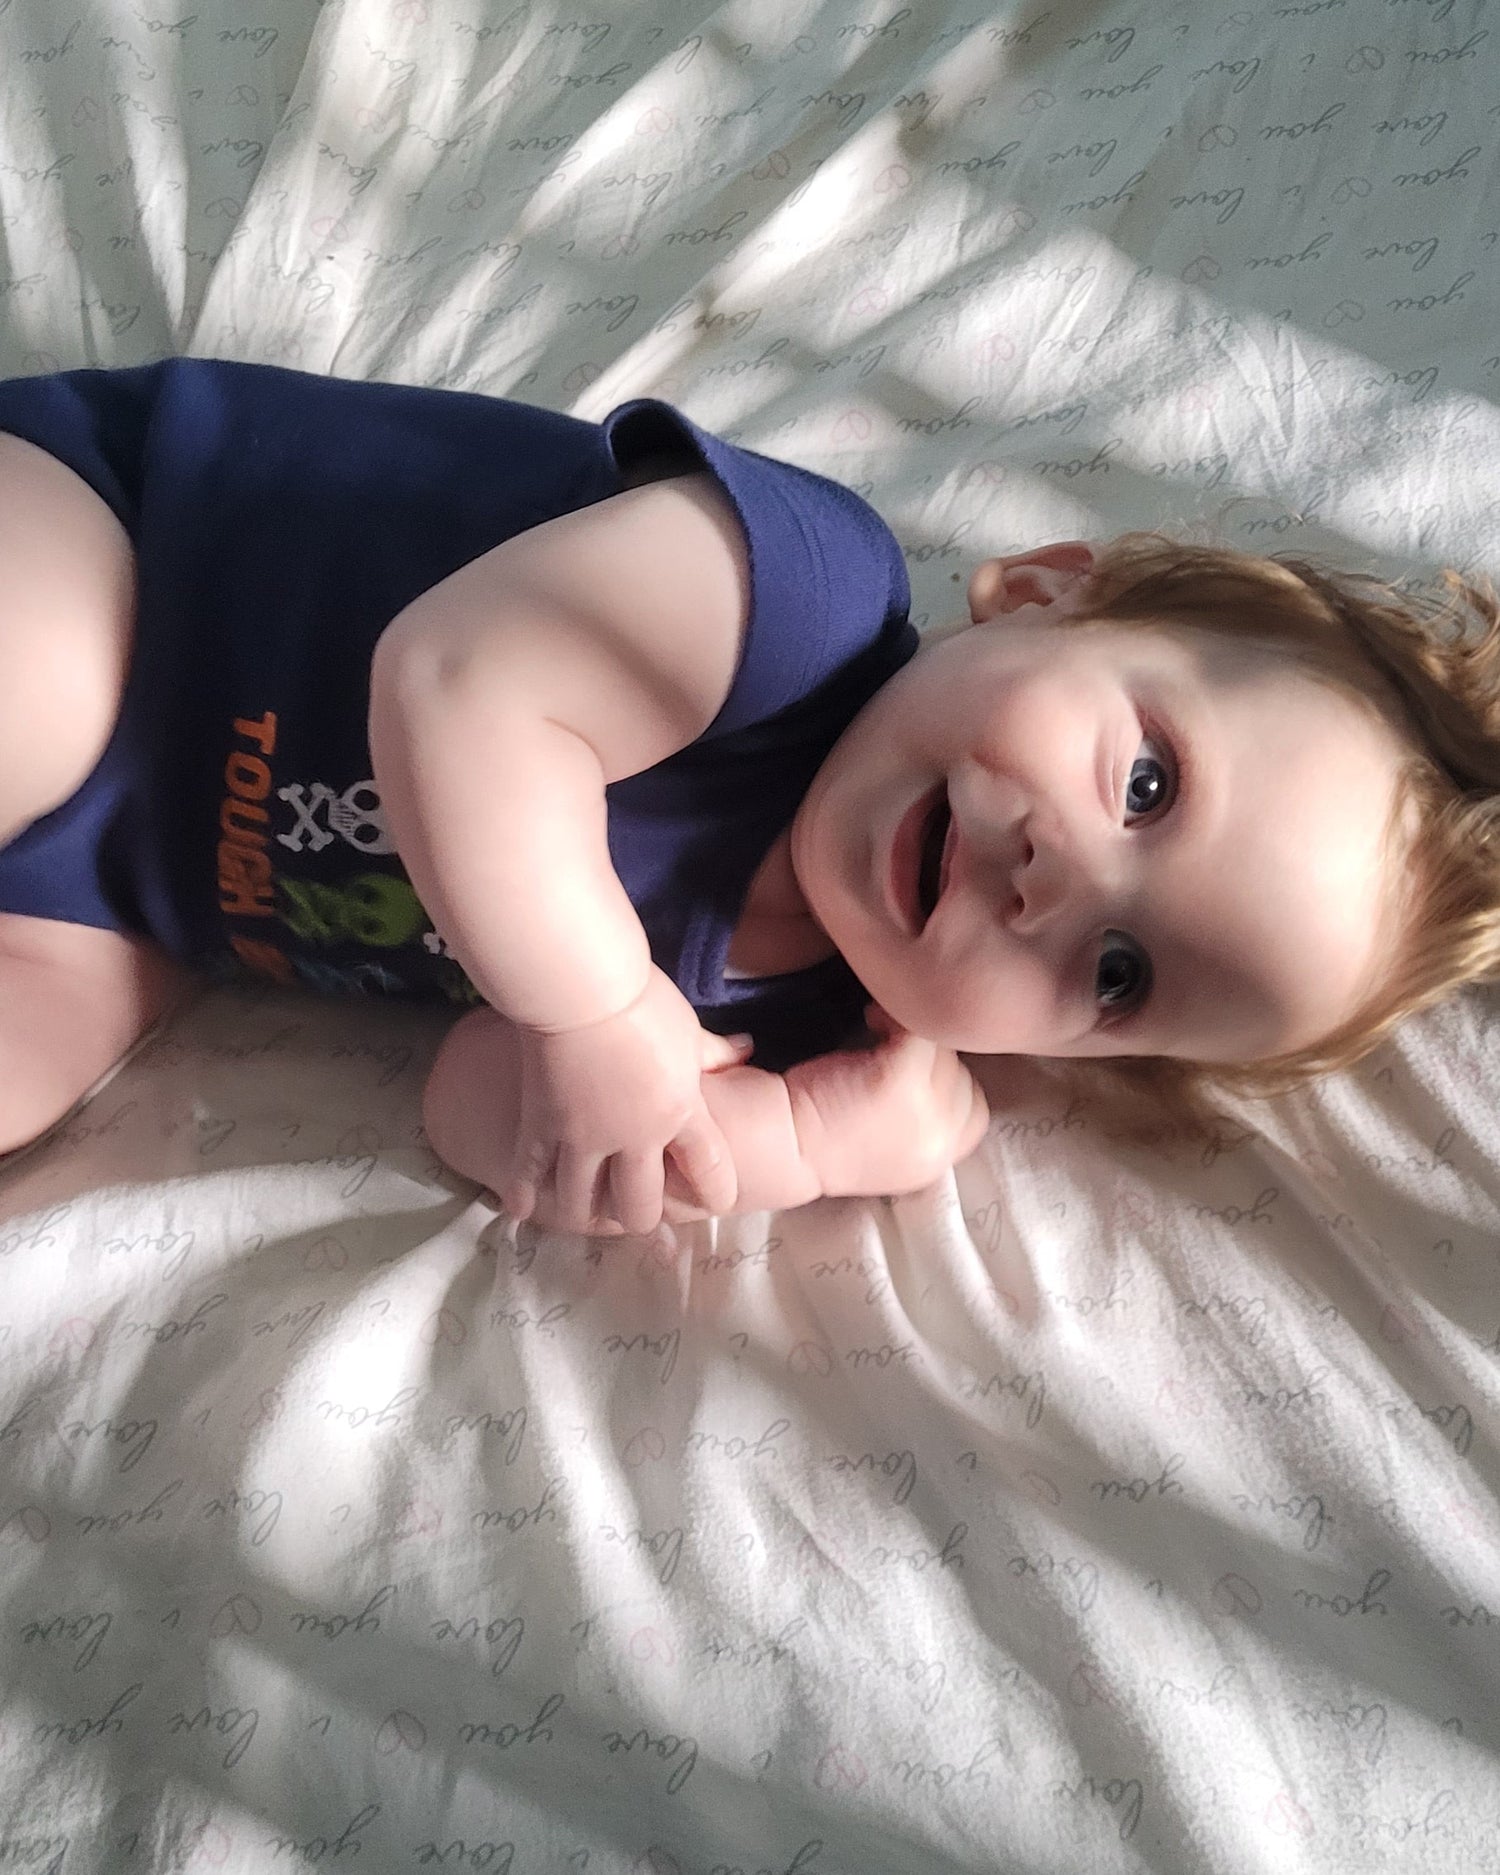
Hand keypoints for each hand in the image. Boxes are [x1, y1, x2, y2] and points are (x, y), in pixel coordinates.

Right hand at [503, 967, 741, 1233]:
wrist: (581, 987)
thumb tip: (746, 1049)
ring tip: (586, 1213)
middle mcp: (634, 1138)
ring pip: (583, 1202)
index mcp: (680, 1112)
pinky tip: (520, 1211)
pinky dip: (524, 1193)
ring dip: (586, 1213)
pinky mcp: (541, 1125)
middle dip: (642, 1216)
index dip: (714, 1193)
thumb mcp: (688, 1028)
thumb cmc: (642, 1000)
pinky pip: (530, 1171)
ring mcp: (584, 1137)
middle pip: (640, 1204)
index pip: (708, 1170)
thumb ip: (713, 1051)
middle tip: (638, 1211)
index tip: (715, 1203)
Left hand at [786, 1008, 989, 1196]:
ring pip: (943, 1050)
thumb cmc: (819, 1138)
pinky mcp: (899, 1081)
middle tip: (890, 1047)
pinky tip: (868, 1019)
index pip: (975, 1111)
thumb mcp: (888, 1145)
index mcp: (936, 1163)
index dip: (947, 1082)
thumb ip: (922, 1122)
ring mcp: (924, 1112)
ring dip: (913, 1033)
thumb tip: (942, 1073)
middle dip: (931, 1057)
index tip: (913, 1070)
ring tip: (878, 1031)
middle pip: (962, 1077)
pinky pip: (918, 1029)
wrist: (775, 1147)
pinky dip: (893, 1016)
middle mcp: (939, 1145)